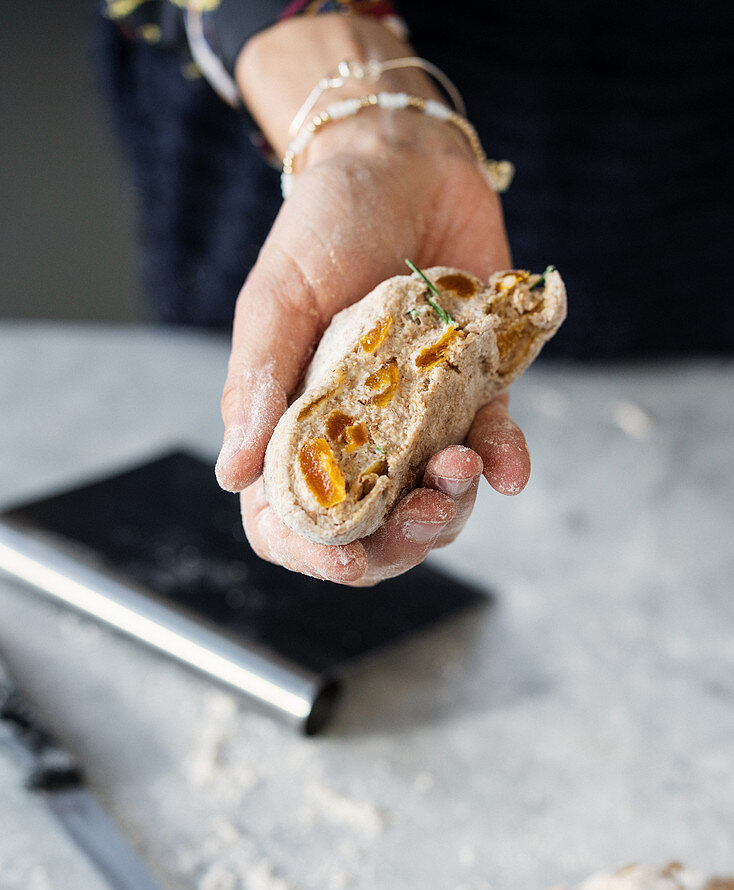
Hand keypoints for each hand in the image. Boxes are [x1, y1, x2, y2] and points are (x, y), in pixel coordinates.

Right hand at [216, 31, 529, 584]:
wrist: (406, 161)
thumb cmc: (324, 224)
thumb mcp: (277, 297)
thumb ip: (256, 381)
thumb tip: (232, 475)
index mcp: (293, 421)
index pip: (290, 517)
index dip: (315, 553)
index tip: (349, 558)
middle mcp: (356, 432)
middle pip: (371, 527)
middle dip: (400, 543)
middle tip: (425, 516)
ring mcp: (417, 417)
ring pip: (435, 499)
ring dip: (453, 506)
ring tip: (462, 469)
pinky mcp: (473, 391)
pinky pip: (492, 445)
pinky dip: (504, 463)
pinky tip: (508, 468)